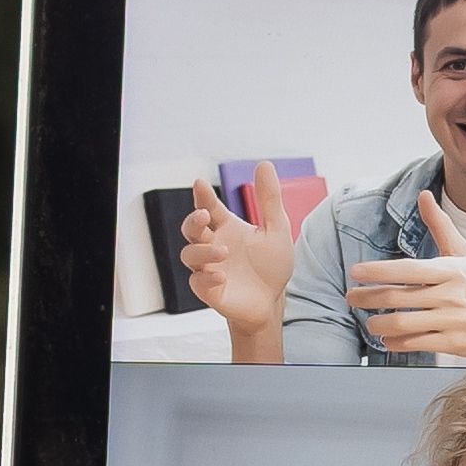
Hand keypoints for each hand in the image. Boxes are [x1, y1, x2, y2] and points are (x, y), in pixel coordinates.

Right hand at [178, 176, 306, 359]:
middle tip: (204, 216)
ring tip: (223, 252)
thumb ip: (269, 199)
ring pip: (190, 255)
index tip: (200, 183)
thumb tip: (264, 164)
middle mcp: (212, 244)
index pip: (209, 207)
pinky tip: (222, 275)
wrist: (272, 301)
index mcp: (226, 227)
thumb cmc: (271, 265)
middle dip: (193, 221)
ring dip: (203, 252)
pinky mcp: (208, 289)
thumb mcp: (276, 229)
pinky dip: (207, 277)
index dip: (203, 196)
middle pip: (191, 229)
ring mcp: (208, 267)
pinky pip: (197, 281)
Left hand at [343, 194, 465, 361]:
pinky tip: (387, 338)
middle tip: (351, 297)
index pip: (408, 270)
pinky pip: (415, 343)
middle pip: (399, 297)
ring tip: (370, 321)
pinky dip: (396, 343)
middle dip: (368, 298)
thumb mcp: (463, 253)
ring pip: (403, 323)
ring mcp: (451, 321)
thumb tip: (424, 195)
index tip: (356, 272)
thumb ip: (440, 225)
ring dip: (379, 323)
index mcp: (451, 271)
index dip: (379, 271)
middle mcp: (451, 295)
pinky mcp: (452, 344)